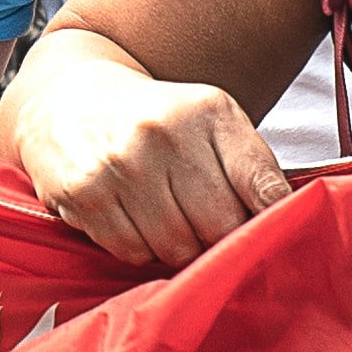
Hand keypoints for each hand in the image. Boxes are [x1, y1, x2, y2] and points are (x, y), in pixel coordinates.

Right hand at [4, 43, 290, 270]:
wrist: (67, 98)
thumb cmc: (153, 119)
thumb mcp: (209, 119)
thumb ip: (250, 166)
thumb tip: (284, 224)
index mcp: (208, 110)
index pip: (262, 186)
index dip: (271, 221)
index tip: (270, 234)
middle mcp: (164, 133)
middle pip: (220, 226)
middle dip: (219, 238)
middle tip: (206, 227)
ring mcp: (120, 163)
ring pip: (177, 248)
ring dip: (178, 248)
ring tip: (166, 218)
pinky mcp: (84, 193)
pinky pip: (133, 252)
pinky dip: (140, 249)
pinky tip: (133, 219)